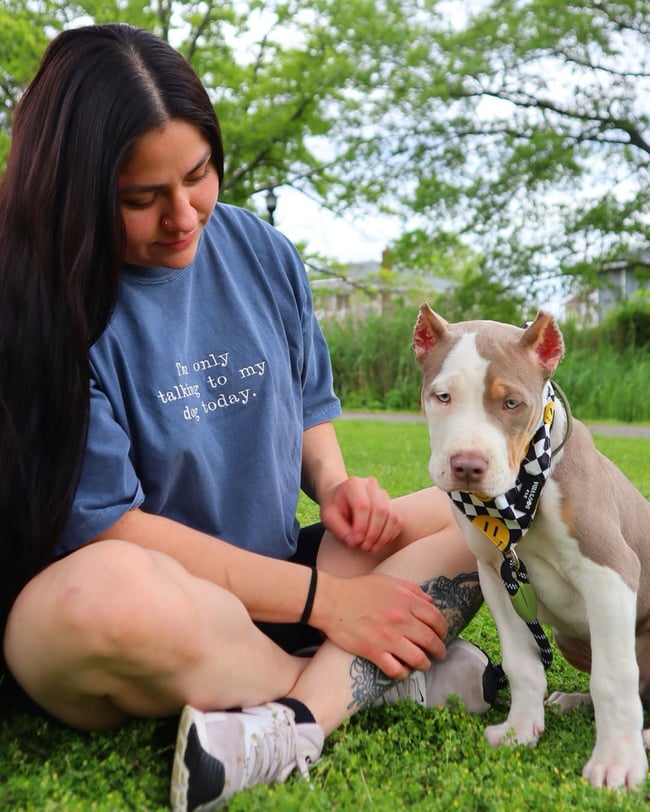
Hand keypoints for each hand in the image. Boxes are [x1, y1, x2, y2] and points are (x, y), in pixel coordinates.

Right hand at [314, 571, 447, 678]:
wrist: (332, 601)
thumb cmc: (359, 589)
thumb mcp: (388, 581)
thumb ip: (412, 589)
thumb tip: (430, 602)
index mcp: (406, 601)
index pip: (436, 618)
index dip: (443, 629)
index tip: (442, 634)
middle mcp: (401, 620)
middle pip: (431, 640)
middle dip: (439, 650)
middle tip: (439, 653)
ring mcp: (388, 638)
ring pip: (418, 658)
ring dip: (425, 664)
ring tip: (424, 664)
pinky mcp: (374, 652)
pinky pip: (396, 669)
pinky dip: (403, 673)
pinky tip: (403, 670)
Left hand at [319, 476, 403, 553]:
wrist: (340, 498)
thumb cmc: (334, 508)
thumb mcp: (328, 517)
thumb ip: (339, 529)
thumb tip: (354, 542)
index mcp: (354, 484)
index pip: (363, 506)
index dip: (361, 527)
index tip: (355, 541)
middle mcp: (371, 486)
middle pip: (380, 511)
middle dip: (373, 533)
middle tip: (364, 547)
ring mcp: (383, 494)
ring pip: (391, 516)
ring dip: (383, 537)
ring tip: (370, 548)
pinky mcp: (391, 505)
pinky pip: (398, 521)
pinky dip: (390, 535)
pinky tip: (379, 543)